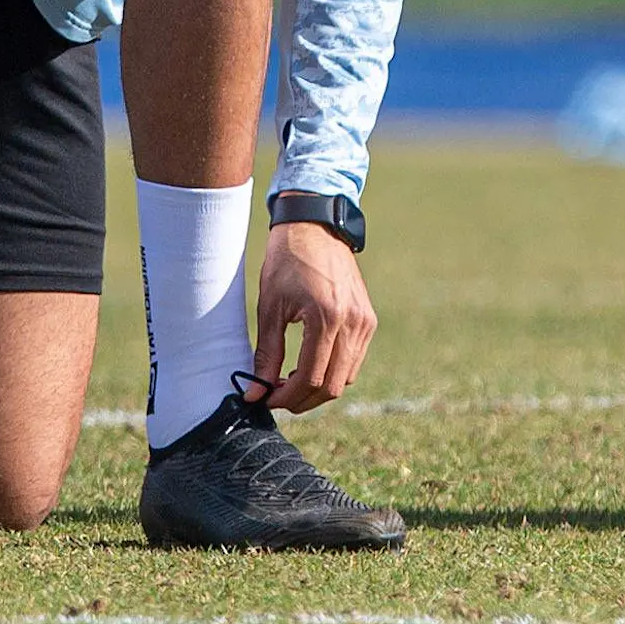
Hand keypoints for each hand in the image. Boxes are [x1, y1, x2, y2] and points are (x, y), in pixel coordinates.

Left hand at [251, 217, 376, 411]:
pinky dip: (333, 370)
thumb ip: (266, 354)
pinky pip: (354, 359)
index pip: (312, 378)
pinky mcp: (368, 319)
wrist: (314, 225)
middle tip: (278, 395)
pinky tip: (310, 363)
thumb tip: (256, 392)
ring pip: (346, 377)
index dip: (288, 397)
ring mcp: (365, 321)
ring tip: (290, 380)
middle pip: (333, 386)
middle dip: (304, 399)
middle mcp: (353, 322)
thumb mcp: (269, 306)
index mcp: (327, 317)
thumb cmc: (286, 260)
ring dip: (319, 387)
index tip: (267, 398)